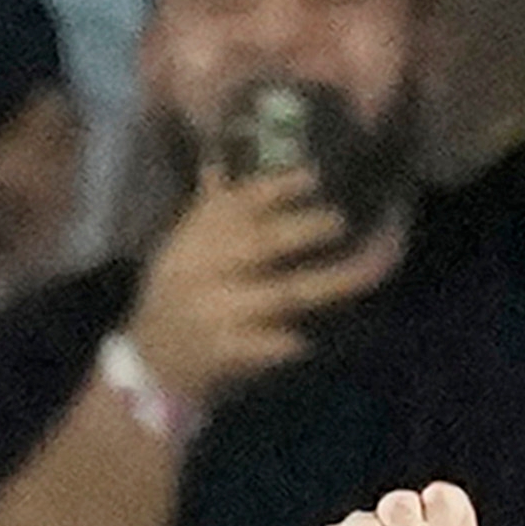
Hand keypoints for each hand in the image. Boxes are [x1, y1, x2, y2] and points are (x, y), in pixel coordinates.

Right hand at [125, 163, 393, 405]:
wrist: (151, 363)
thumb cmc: (177, 298)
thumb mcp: (181, 250)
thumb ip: (207, 209)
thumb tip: (219, 162)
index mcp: (193, 238)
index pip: (235, 203)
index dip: (276, 187)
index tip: (313, 176)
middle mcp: (202, 268)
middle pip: (262, 242)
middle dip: (306, 229)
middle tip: (344, 220)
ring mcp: (217, 312)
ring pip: (285, 293)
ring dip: (332, 280)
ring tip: (372, 267)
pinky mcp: (228, 353)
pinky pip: (273, 344)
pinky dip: (296, 340)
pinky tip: (319, 336)